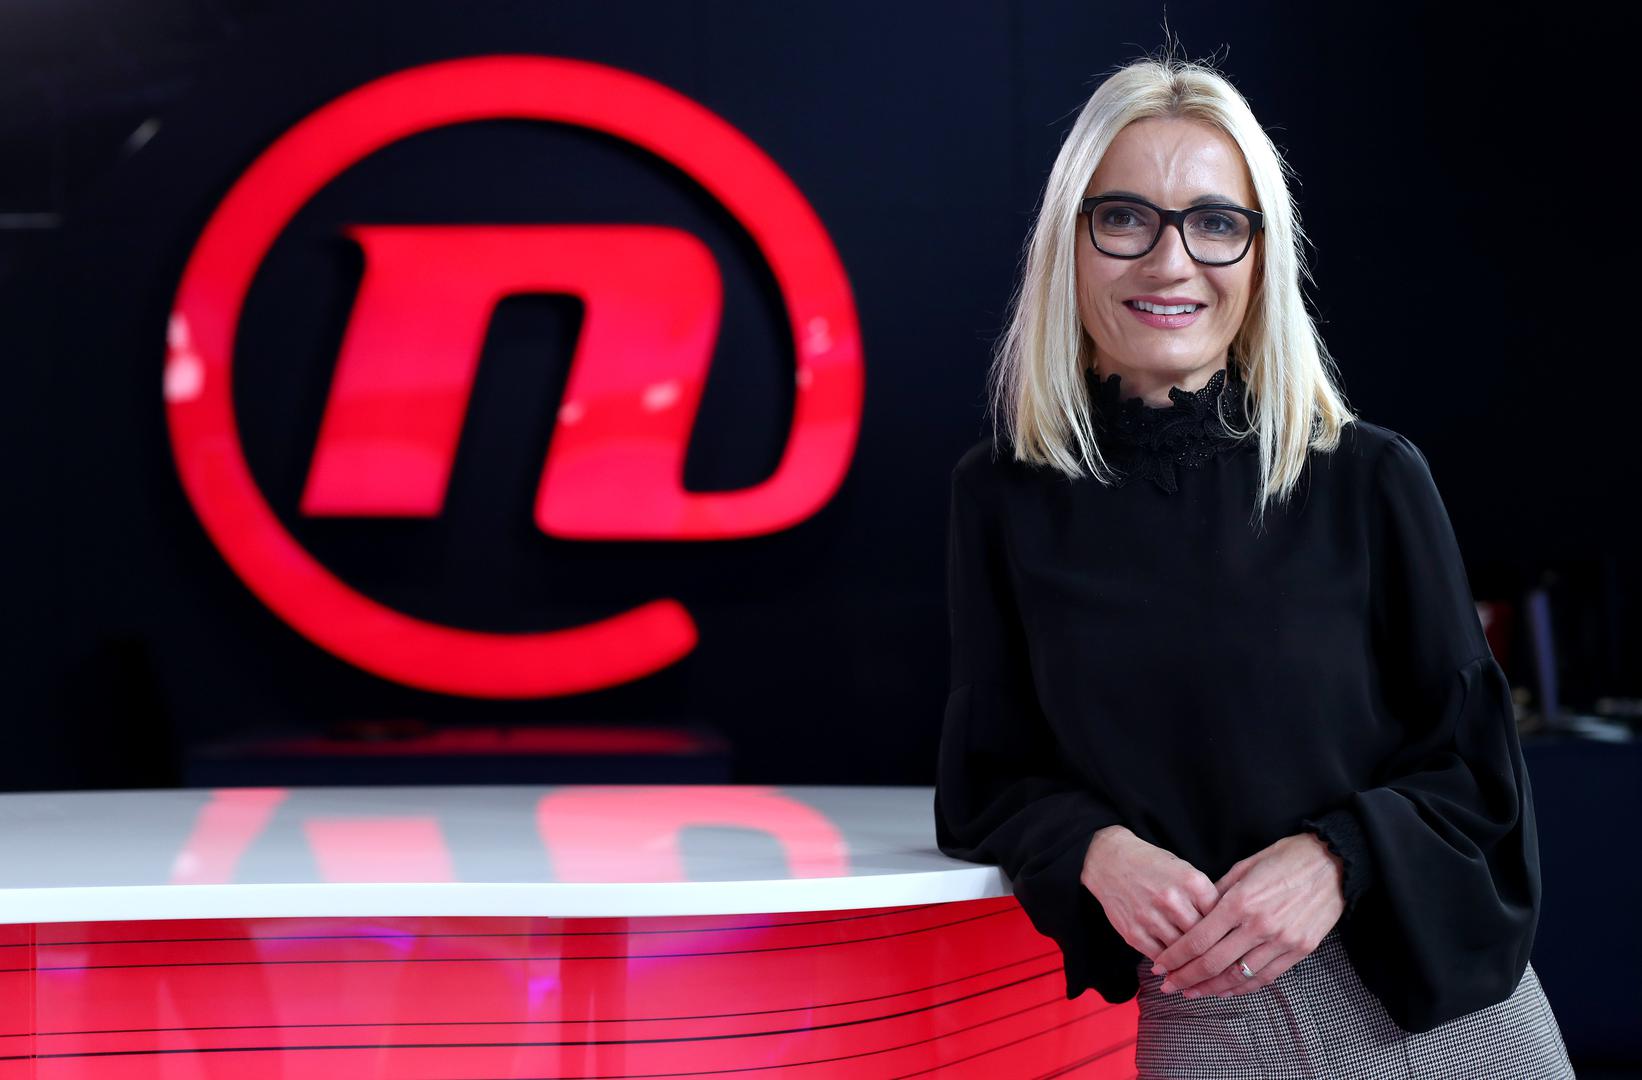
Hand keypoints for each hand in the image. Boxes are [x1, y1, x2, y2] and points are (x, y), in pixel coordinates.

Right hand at [1080, 825, 1220, 960]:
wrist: (1111, 861)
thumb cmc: (1152, 866)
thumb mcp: (1185, 871)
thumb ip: (1204, 898)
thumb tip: (1224, 928)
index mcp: (1191, 882)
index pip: (1220, 918)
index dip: (1226, 932)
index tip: (1228, 942)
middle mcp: (1172, 899)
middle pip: (1203, 938)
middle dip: (1210, 950)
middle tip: (1217, 961)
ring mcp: (1151, 917)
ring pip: (1182, 952)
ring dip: (1190, 962)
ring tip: (1198, 969)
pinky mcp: (1133, 932)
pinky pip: (1159, 957)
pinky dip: (1169, 964)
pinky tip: (1175, 966)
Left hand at [1151, 833, 1344, 998]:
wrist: (1332, 863)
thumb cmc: (1284, 859)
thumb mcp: (1243, 867)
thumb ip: (1217, 894)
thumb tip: (1196, 915)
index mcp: (1240, 902)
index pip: (1198, 940)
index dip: (1175, 958)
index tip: (1160, 968)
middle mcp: (1259, 926)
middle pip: (1213, 963)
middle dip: (1186, 978)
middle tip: (1169, 987)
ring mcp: (1281, 941)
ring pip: (1239, 976)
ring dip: (1212, 989)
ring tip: (1193, 993)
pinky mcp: (1300, 950)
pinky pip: (1266, 977)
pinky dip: (1243, 987)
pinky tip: (1227, 990)